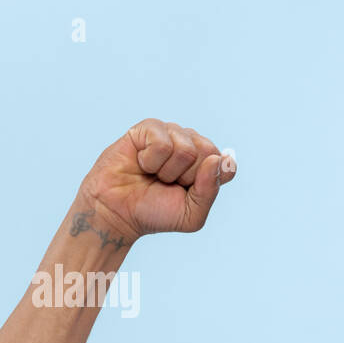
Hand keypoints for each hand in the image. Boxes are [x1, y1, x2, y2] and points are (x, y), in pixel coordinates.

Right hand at [75, 118, 236, 241]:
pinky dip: (151, 161)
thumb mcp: (192, 214)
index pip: (226, 165)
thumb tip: (217, 158)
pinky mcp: (149, 128)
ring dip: (167, 171)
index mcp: (208, 165)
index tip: (187, 191)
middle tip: (168, 183)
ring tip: (153, 174)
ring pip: (186, 148)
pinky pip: (162, 143)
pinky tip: (142, 163)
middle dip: (187, 177)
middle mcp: (192, 145)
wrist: (118, 212)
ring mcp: (171, 133)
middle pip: (208, 152)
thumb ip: (211, 190)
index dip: (207, 183)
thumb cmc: (155, 212)